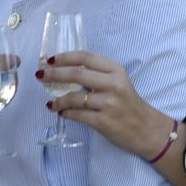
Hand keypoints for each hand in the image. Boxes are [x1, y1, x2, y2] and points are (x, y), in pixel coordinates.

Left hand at [41, 50, 171, 158]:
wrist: (145, 128)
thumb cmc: (129, 103)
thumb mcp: (118, 82)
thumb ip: (97, 75)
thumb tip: (65, 70)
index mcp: (116, 71)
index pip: (86, 57)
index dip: (65, 57)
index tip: (50, 59)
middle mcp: (113, 84)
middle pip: (76, 74)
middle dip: (54, 74)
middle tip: (40, 75)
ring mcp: (109, 103)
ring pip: (74, 97)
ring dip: (57, 100)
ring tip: (51, 102)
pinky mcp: (104, 121)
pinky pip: (77, 115)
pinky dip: (65, 113)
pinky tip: (61, 112)